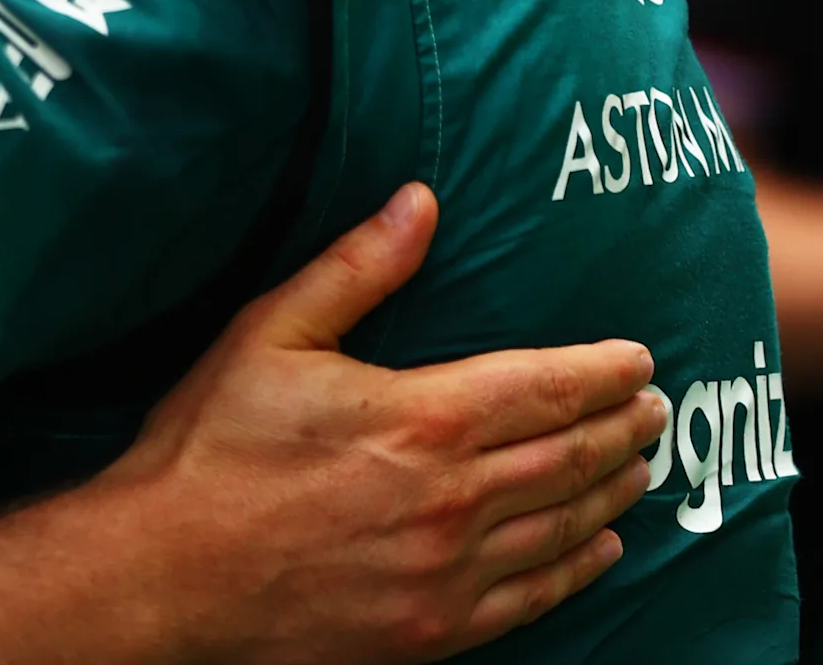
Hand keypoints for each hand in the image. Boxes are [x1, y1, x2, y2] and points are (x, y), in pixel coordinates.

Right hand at [90, 185, 664, 663]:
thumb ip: (356, 268)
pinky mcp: (435, 631)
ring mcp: (450, 573)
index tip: (640, 360)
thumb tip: (421, 200)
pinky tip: (601, 548)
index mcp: (422, 418)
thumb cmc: (209, 449)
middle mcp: (454, 499)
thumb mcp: (269, 334)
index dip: (603, 372)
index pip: (547, 386)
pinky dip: (580, 568)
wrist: (165, 575)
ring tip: (641, 464)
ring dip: (613, 490)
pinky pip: (534, 598)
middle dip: (623, 427)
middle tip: (656, 410)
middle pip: (571, 455)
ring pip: (564, 524)